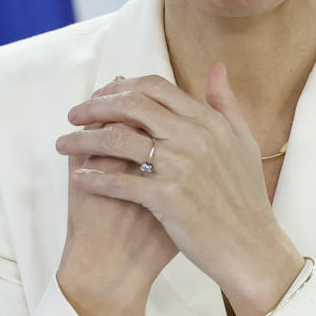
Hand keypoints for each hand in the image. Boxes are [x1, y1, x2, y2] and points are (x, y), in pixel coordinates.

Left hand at [57, 65, 303, 315]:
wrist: (252, 248)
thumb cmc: (246, 199)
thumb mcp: (243, 143)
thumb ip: (225, 103)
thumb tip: (217, 67)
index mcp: (208, 121)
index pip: (154, 87)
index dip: (120, 88)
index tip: (100, 97)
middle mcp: (194, 137)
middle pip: (130, 106)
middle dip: (94, 107)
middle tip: (72, 115)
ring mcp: (181, 166)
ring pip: (118, 140)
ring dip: (83, 140)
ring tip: (63, 145)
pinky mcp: (168, 198)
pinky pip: (120, 182)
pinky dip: (94, 178)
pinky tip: (78, 178)